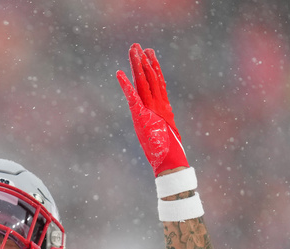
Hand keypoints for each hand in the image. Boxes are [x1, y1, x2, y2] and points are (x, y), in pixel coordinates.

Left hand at [116, 43, 188, 174]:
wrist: (171, 161)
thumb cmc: (169, 152)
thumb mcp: (165, 133)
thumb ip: (162, 123)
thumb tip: (164, 123)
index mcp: (164, 108)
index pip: (158, 82)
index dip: (153, 67)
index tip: (149, 53)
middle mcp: (159, 105)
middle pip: (150, 77)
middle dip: (143, 61)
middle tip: (137, 46)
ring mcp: (152, 109)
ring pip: (144, 81)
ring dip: (137, 65)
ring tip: (133, 51)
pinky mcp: (142, 116)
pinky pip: (133, 97)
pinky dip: (125, 85)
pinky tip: (119, 73)